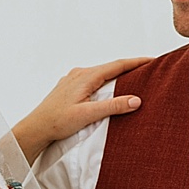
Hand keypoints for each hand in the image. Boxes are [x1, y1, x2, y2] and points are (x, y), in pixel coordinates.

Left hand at [13, 58, 150, 162]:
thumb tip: (136, 100)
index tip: (152, 60)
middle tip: (148, 68)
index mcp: (86, 76)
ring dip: (117, 74)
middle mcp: (80, 73)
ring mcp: (73, 79)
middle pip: (110, 67)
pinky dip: (105, 81)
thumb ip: (113, 106)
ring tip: (133, 78)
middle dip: (129, 67)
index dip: (136, 62)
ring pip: (101, 73)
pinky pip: (92, 79)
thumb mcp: (88, 114)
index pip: (117, 65)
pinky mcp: (70, 87)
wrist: (36, 128)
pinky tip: (109, 89)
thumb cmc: (57, 122)